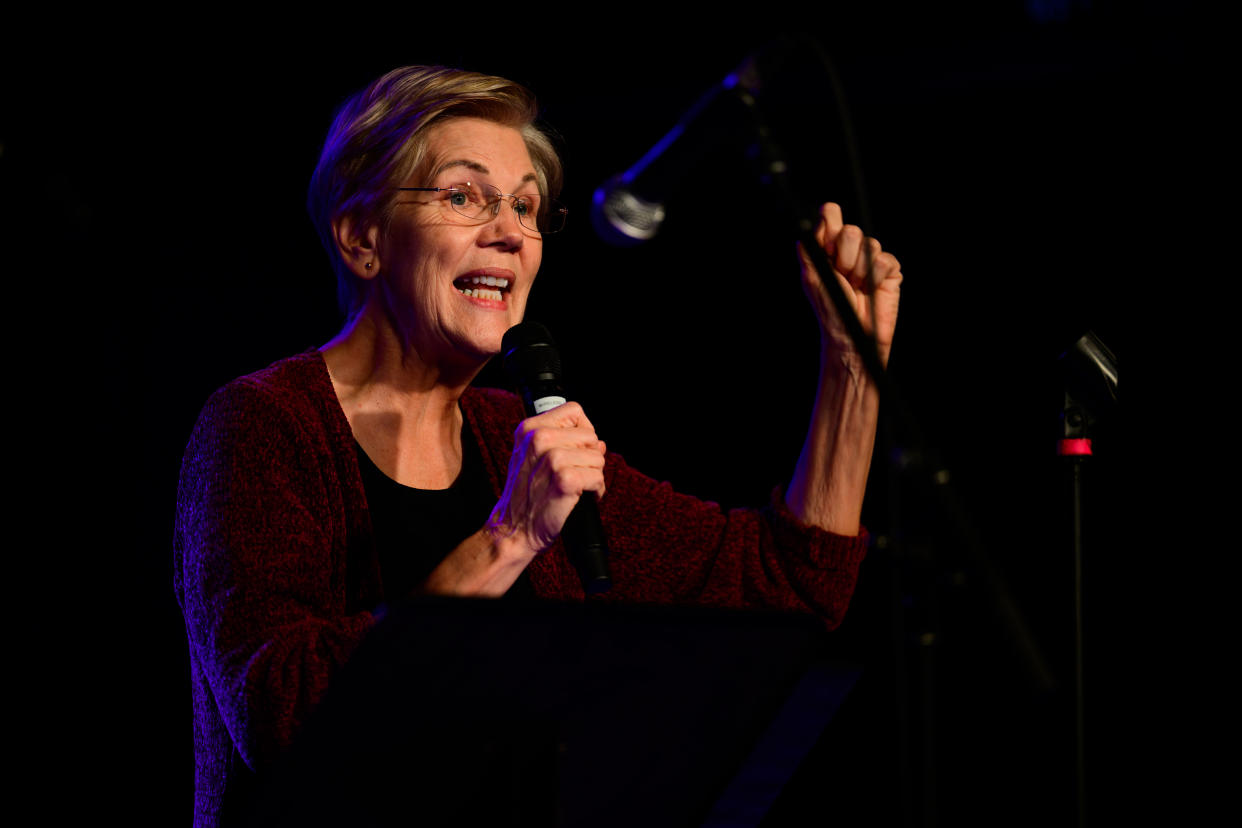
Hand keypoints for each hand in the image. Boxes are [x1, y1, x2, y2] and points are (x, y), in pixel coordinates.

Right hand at [487, 401, 606, 556]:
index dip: (582, 432)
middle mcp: (539, 438)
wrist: (514, 528)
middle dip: (589, 456)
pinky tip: (580, 497)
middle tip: (574, 473)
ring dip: (593, 475)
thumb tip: (598, 441)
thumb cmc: (526, 494)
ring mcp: (553, 458)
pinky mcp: (565, 480)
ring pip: (598, 457)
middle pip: (591, 435)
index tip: (574, 451)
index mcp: (529, 428)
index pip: (575, 411)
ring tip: (575, 486)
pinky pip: (598, 477)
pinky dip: (596, 491)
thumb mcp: (531, 456)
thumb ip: (561, 441)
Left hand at [797, 202, 901, 368]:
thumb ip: (809, 249)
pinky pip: (884, 260)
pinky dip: (875, 278)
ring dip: (859, 271)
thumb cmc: (830, 308)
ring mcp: (871, 257)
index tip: (828, 251)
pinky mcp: (890, 268)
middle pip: (851, 229)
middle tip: (842, 276)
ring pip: (870, 243)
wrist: (852, 333)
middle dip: (844, 257)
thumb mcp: (812, 277)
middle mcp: (850, 248)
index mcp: (829, 246)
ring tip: (857, 287)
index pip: (831, 214)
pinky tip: (871, 290)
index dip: (830, 228)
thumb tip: (809, 223)